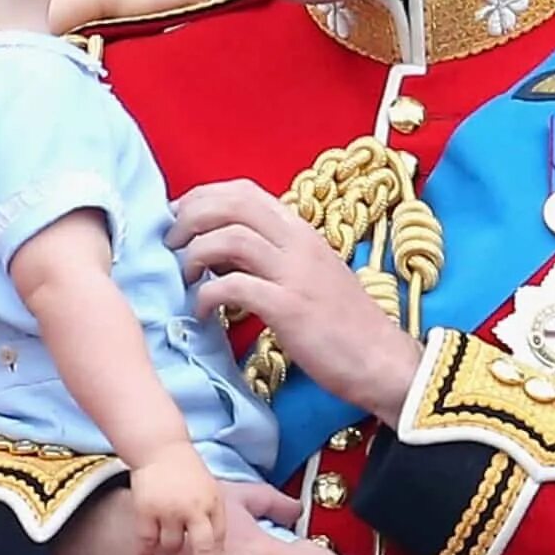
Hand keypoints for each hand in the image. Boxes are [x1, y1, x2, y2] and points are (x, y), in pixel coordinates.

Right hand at [127, 452, 226, 554]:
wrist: (160, 448)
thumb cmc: (189, 474)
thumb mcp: (213, 491)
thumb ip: (216, 518)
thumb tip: (219, 552)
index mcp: (213, 504)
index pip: (218, 540)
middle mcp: (194, 508)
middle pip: (202, 549)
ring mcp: (169, 510)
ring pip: (171, 546)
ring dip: (170, 547)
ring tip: (166, 539)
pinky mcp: (146, 510)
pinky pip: (147, 542)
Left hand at [170, 180, 424, 420]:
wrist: (384, 362)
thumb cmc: (345, 326)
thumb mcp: (312, 276)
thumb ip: (273, 258)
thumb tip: (223, 254)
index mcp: (302, 232)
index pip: (245, 192)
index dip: (203, 198)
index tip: (180, 220)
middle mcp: (299, 243)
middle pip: (232, 203)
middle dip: (190, 217)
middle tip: (170, 243)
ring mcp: (295, 274)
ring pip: (230, 238)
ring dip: (194, 253)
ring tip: (184, 276)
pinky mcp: (288, 308)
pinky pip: (233, 287)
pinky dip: (206, 296)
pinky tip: (202, 312)